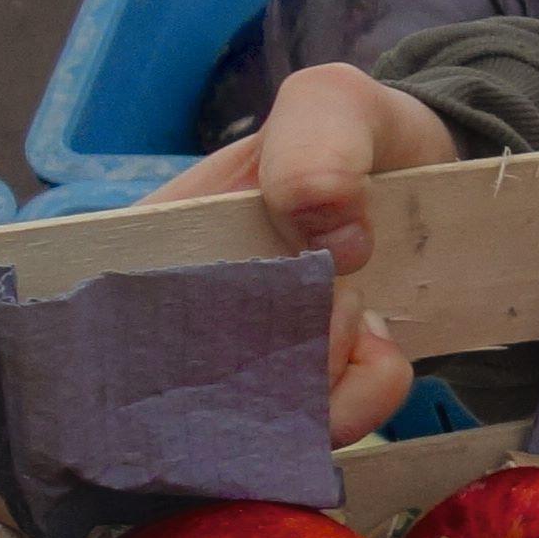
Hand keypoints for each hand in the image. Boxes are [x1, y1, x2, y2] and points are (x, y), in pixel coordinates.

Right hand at [156, 67, 457, 441]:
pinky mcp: (306, 399)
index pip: (107, 324)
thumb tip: (324, 233)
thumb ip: (316, 143)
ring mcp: (245, 368)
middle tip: (338, 292)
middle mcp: (184, 319)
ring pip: (257, 424)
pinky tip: (380, 342)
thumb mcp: (331, 105)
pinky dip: (366, 393)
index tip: (258, 293)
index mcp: (156, 246)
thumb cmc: (352, 137)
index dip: (171, 333)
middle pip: (189, 392)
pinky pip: (323, 432)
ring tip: (360, 308)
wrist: (431, 178)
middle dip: (277, 352)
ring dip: (325, 374)